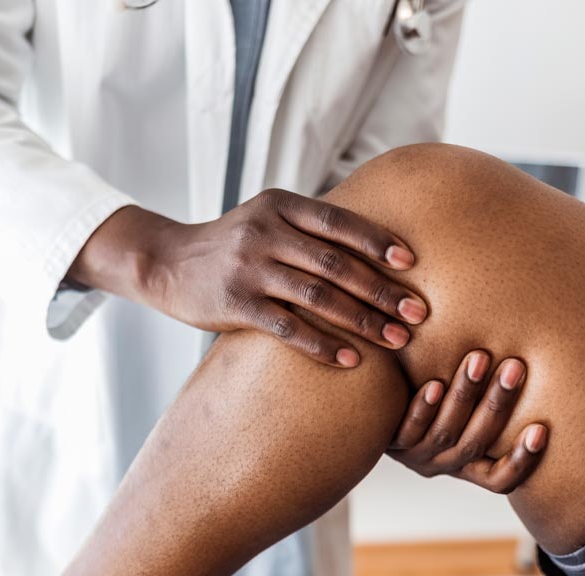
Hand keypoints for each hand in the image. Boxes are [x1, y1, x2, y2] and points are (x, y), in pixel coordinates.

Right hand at [68, 191, 427, 367]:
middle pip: (336, 263)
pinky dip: (323, 344)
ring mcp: (249, 268)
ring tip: (397, 341)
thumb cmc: (232, 245)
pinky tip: (351, 360)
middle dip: (382, 290)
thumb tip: (371, 248)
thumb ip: (310, 230)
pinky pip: (288, 328)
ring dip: (363, 321)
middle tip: (418, 313)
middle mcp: (266, 232)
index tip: (413, 264)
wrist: (166, 262)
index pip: (339, 222)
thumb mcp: (266, 221)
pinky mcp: (235, 304)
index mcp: (280, 206)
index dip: (378, 242)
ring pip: (318, 296)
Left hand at [387, 350, 547, 493]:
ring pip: (445, 432)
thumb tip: (528, 352)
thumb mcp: (464, 411)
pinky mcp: (390, 441)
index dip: (521, 461)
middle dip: (497, 403)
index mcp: (468, 465)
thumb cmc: (436, 400)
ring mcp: (416, 454)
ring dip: (463, 395)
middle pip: (476, 443)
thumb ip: (487, 397)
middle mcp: (444, 464)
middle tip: (514, 367)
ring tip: (478, 360)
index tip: (541, 429)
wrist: (377, 411)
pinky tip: (434, 385)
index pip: (499, 479)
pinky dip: (423, 408)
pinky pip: (408, 428)